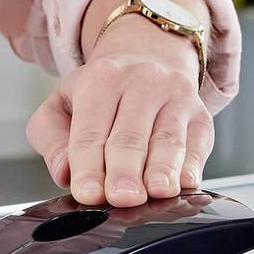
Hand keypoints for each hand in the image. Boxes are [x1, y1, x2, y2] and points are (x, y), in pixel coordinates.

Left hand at [25, 35, 211, 206]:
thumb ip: (52, 139)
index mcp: (100, 80)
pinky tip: (183, 184)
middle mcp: (141, 83)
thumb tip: (64, 173)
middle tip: (122, 197)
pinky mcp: (201, 116)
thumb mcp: (63, 104)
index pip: (90, 132)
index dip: (88, 166)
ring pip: (168, 140)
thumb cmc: (102, 91)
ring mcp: (175, 97)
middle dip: (125, 171)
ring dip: (162, 170)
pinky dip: (192, 166)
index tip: (88, 193)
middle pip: (130, 137)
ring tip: (156, 192)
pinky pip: (198, 144)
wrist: (148, 56)